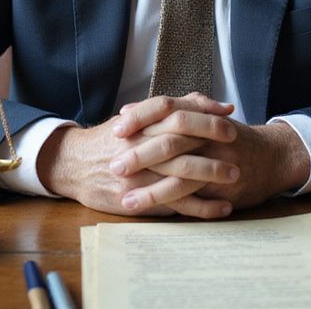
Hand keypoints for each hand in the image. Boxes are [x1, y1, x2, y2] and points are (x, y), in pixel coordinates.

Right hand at [36, 94, 238, 217]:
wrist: (72, 165)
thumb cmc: (111, 140)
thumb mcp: (134, 118)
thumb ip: (169, 110)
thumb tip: (208, 102)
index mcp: (139, 123)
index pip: (175, 112)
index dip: (204, 114)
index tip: (228, 117)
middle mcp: (138, 146)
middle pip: (180, 141)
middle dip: (211, 142)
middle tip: (238, 145)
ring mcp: (138, 175)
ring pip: (179, 174)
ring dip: (210, 175)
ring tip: (236, 176)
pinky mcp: (138, 199)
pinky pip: (175, 205)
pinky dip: (202, 207)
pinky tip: (222, 207)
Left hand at [129, 118, 310, 211]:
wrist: (273, 155)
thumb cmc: (229, 136)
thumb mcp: (202, 115)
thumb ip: (164, 113)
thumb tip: (128, 111)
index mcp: (199, 114)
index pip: (165, 107)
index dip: (140, 117)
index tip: (116, 128)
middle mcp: (208, 134)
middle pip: (170, 140)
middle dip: (139, 155)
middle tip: (113, 166)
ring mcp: (217, 160)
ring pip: (181, 173)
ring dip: (151, 189)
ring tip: (126, 199)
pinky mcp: (224, 186)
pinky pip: (197, 196)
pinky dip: (175, 204)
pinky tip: (157, 214)